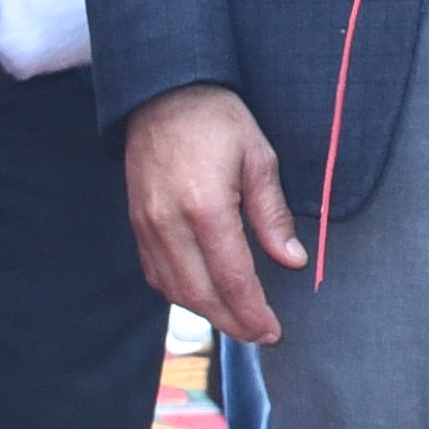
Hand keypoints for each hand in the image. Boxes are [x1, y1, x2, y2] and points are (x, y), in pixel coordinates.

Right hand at [124, 81, 309, 341]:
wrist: (162, 94)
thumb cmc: (216, 120)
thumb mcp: (259, 158)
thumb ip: (272, 214)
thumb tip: (292, 260)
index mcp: (206, 207)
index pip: (232, 278)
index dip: (253, 312)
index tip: (272, 330)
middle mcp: (170, 224)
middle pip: (201, 294)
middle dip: (233, 323)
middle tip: (260, 335)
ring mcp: (147, 226)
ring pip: (175, 290)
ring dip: (207, 313)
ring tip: (237, 320)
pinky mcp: (136, 224)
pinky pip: (156, 273)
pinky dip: (181, 293)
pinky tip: (203, 295)